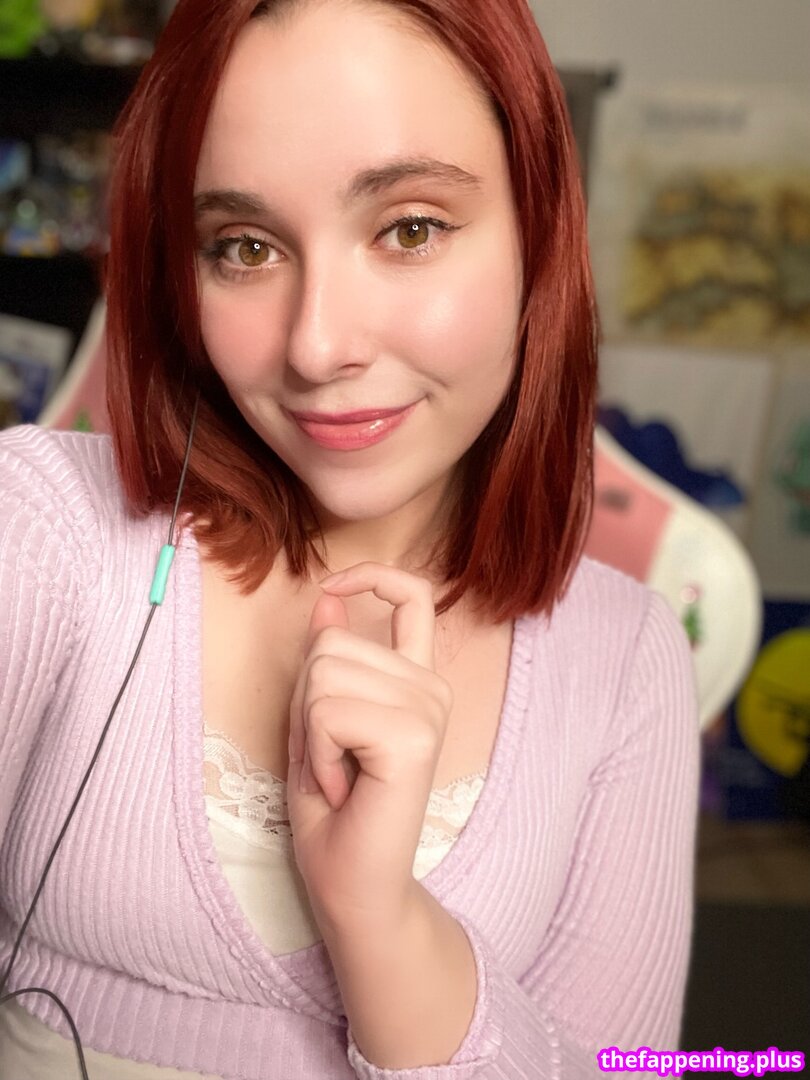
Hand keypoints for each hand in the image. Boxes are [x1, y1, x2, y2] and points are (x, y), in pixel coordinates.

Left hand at [285, 562, 453, 935]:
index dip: (372, 578)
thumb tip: (327, 598)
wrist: (354, 887)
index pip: (413, 597)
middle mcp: (431, 688)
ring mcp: (428, 709)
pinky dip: (316, 753)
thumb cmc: (335, 812)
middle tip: (330, 757)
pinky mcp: (414, 736)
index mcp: (416, 681)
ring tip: (337, 774)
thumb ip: (327, 661)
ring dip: (310, 732)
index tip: (334, 588)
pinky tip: (341, 786)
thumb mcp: (317, 721)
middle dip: (305, 702)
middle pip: (330, 644)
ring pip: (323, 673)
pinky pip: (327, 710)